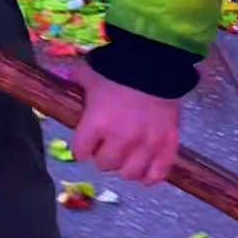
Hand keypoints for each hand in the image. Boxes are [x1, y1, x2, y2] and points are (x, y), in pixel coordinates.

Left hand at [71, 60, 179, 184]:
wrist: (156, 61)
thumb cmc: (118, 67)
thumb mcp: (89, 73)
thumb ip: (77, 82)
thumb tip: (68, 82)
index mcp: (97, 124)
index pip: (81, 152)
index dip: (82, 148)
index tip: (86, 144)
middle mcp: (120, 139)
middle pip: (105, 165)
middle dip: (103, 156)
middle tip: (107, 146)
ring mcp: (146, 144)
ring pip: (130, 173)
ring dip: (125, 167)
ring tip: (126, 158)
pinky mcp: (168, 145)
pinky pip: (158, 173)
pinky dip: (151, 176)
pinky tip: (145, 172)